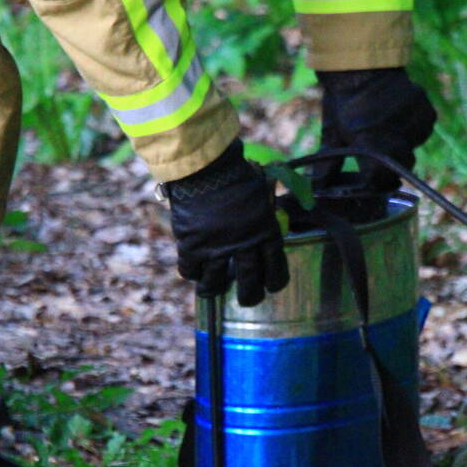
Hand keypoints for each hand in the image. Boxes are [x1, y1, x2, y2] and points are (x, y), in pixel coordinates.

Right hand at [165, 139, 288, 305]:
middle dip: (249, 298)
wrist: (206, 166)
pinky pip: (190, 270)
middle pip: (249, 286)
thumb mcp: (262, 192)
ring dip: (213, 289)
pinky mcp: (192, 246)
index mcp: (266, 232)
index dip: (274, 282)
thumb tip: (272, 213)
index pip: (276, 270)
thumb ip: (266, 210)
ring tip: (210, 290)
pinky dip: (191, 272)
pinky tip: (193, 269)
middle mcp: (244, 246)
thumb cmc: (237, 173)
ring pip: (214, 284)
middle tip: (246, 299)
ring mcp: (216, 248)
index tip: (270, 286)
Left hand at [317, 67, 436, 191]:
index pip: (380, 180)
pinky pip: (422, 131)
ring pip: (412, 148)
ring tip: (383, 127)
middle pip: (399, 167)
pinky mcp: (427, 112)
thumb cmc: (343, 103)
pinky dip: (411, 130)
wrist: (362, 64)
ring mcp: (415, 123)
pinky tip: (396, 117)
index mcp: (372, 145)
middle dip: (387, 165)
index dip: (372, 182)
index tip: (366, 177)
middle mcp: (398, 137)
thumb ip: (328, 165)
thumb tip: (318, 188)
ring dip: (400, 145)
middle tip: (374, 150)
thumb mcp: (332, 134)